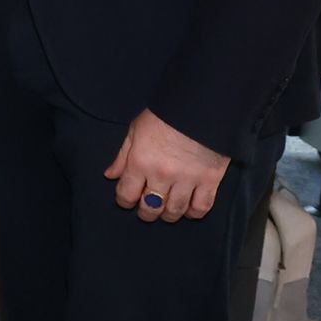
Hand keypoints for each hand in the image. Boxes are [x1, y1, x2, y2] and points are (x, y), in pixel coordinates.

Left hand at [105, 110, 229, 223]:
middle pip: (150, 208)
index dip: (124, 201)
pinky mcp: (210, 180)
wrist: (202, 105)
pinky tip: (189, 209)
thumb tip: (110, 176)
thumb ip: (122, 156)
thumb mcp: (136, 130)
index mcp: (140, 162)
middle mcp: (162, 175)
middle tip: (147, 209)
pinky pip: (201, 207)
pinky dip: (194, 213)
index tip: (128, 200)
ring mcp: (187, 180)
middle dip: (146, 212)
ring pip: (175, 211)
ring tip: (167, 210)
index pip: (126, 195)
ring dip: (169, 215)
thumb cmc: (165, 115)